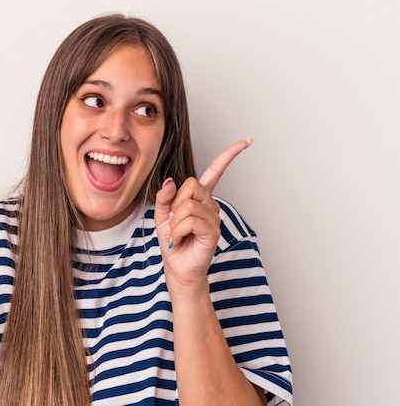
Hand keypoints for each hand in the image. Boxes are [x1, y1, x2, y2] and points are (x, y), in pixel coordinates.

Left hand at [154, 139, 252, 290]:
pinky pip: (190, 220)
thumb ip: (164, 197)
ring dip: (175, 221)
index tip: (246, 141)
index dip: (229, 155)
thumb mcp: (162, 215)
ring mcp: (213, 218)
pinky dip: (178, 230)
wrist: (177, 268)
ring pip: (188, 205)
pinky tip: (179, 239)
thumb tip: (170, 182)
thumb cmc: (173, 242)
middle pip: (192, 185)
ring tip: (177, 233)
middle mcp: (210, 205)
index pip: (216, 172)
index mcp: (200, 198)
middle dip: (175, 202)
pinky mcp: (212, 232)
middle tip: (174, 220)